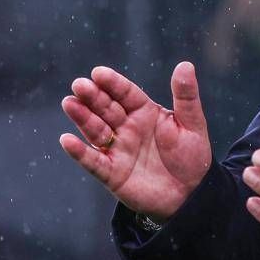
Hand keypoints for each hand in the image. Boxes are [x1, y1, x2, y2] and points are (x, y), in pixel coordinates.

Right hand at [60, 62, 212, 220]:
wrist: (191, 195)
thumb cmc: (192, 156)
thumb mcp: (192, 123)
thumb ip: (186, 96)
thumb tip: (185, 64)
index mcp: (145, 112)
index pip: (125, 93)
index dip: (112, 83)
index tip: (98, 73)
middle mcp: (127, 128)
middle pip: (106, 108)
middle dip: (92, 97)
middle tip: (79, 85)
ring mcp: (118, 149)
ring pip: (96, 130)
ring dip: (82, 118)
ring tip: (70, 103)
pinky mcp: (112, 173)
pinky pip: (93, 162)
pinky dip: (79, 152)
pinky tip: (67, 140)